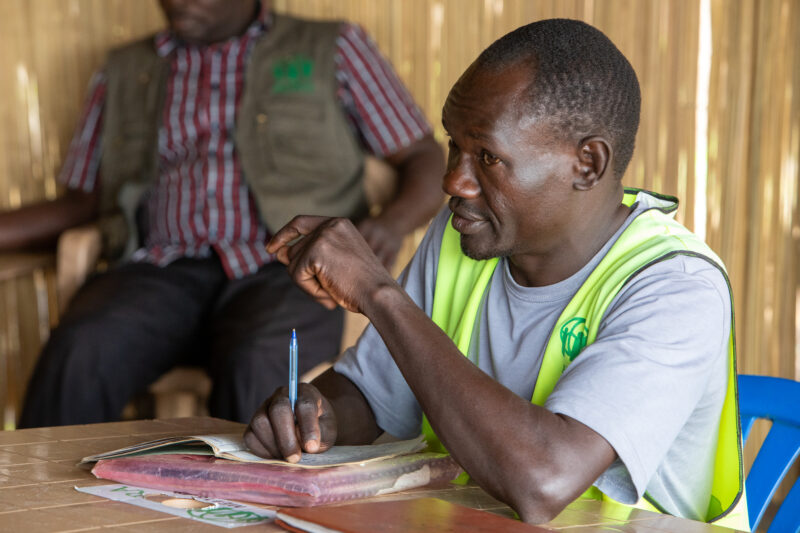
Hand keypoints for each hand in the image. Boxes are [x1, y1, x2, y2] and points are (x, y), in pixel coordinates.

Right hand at [243, 383, 336, 462]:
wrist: (310, 429)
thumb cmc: (321, 429)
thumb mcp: (328, 431)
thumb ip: (319, 434)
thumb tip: (300, 442)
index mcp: (305, 392)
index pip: (305, 404)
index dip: (308, 427)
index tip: (312, 447)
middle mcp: (282, 396)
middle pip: (278, 410)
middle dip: (286, 438)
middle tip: (295, 458)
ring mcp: (264, 408)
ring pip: (260, 423)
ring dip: (274, 446)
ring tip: (288, 458)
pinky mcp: (252, 424)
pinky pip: (250, 437)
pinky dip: (262, 451)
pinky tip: (277, 456)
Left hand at [266, 215, 397, 312]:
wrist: (379, 293)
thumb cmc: (363, 284)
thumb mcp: (338, 262)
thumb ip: (311, 254)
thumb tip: (279, 253)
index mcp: (339, 224)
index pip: (301, 223)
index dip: (284, 235)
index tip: (272, 248)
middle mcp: (330, 225)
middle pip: (294, 250)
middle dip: (303, 274)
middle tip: (328, 289)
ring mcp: (322, 237)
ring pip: (292, 264)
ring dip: (308, 284)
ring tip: (332, 290)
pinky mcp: (316, 251)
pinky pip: (296, 275)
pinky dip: (309, 290)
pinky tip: (329, 293)